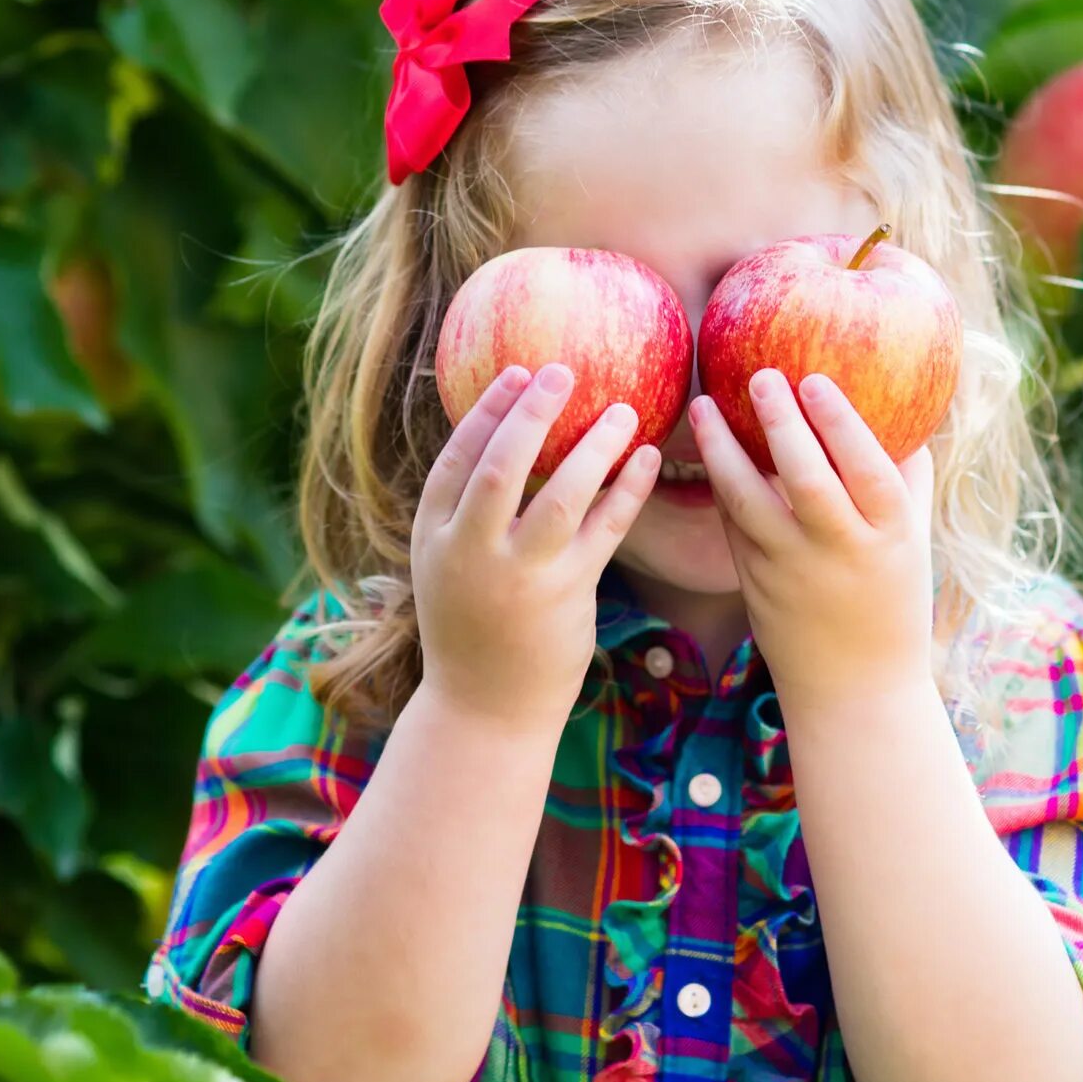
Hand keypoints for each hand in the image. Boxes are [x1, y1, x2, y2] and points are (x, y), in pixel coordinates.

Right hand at [413, 363, 660, 731]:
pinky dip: (627, 489)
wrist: (484, 709)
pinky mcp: (567, 594)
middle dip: (532, 413)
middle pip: (502, 467)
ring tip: (623, 409)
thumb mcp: (447, 569)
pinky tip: (647, 458)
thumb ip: (466, 516)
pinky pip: (604, 530)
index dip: (487, 413)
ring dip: (594, 446)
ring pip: (561, 495)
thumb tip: (503, 442)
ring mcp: (521, 576)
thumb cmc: (471, 628)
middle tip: (563, 372)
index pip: (457, 460)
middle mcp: (472, 553)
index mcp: (434, 538)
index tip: (516, 374)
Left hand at [690, 371, 935, 709]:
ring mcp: (790, 571)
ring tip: (703, 405)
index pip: (866, 470)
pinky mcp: (753, 584)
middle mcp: (839, 552)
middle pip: (806, 480)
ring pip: (748, 502)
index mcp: (889, 538)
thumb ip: (908, 480)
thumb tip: (904, 410)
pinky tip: (708, 448)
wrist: (854, 690)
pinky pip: (732, 525)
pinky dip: (719, 484)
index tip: (816, 379)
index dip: (840, 422)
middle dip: (780, 423)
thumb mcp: (914, 543)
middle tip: (760, 374)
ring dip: (721, 450)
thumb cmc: (893, 603)